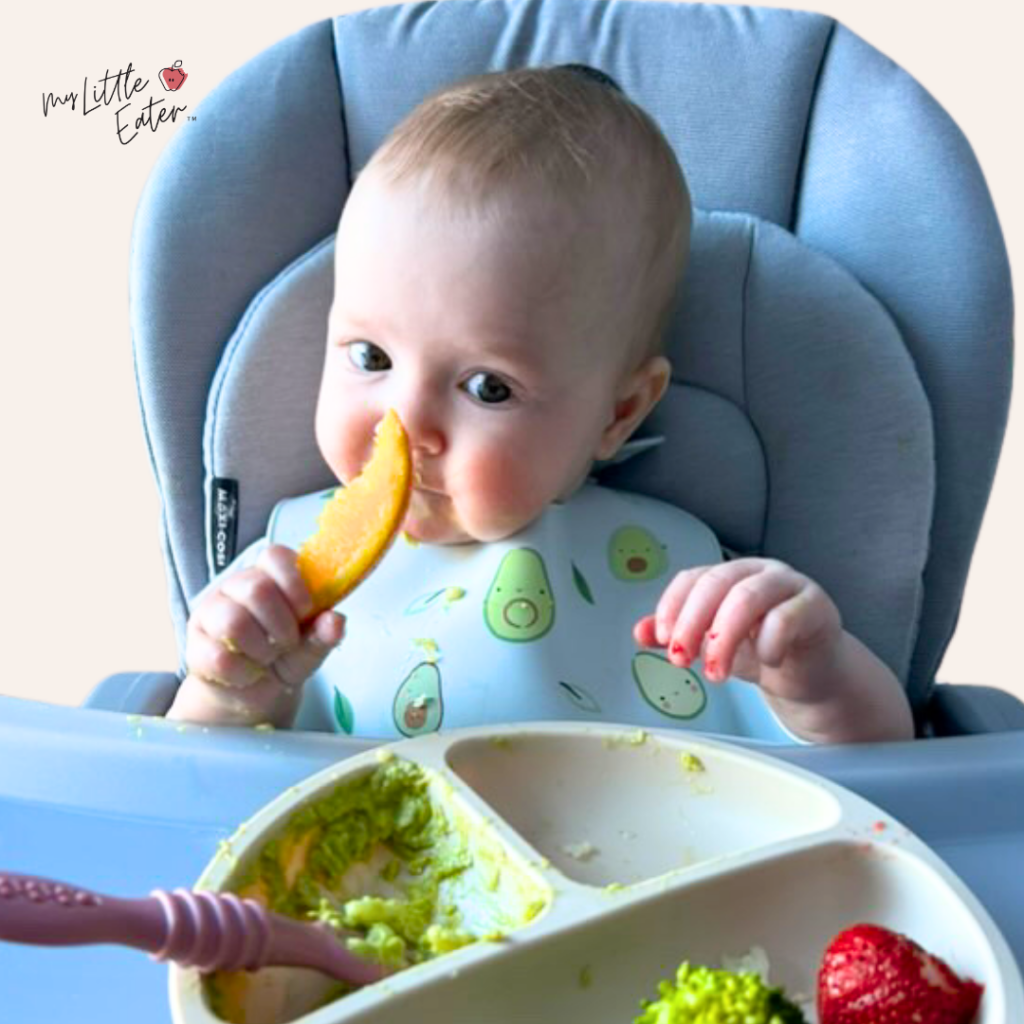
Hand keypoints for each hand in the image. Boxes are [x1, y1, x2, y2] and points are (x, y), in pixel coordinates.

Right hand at [167, 544, 344, 725]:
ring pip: (233, 621)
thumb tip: (336, 621)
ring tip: (267, 658)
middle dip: (281, 624)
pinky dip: (243, 673)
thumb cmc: (283, 657)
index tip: (305, 610)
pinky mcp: (195, 646)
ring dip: (261, 648)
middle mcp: (236, 587)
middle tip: (287, 642)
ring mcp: (211, 614)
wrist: (254, 694)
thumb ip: (324, 634)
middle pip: (256, 588)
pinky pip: (218, 656)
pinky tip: (249, 674)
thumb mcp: (311, 647)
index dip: (294, 583)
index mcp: (268, 577)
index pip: (275, 555)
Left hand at [634, 558, 842, 704]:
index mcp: (729, 575)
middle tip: (681, 659)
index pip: (692, 578)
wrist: (810, 673)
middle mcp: (758, 572)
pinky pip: (786, 618)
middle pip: (717, 584)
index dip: (672, 607)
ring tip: (716, 674)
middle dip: (692, 623)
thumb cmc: (759, 650)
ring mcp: (790, 585)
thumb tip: (639, 632)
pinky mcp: (816, 607)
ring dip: (724, 638)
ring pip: (747, 597)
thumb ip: (679, 636)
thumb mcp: (712, 645)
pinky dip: (769, 643)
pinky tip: (766, 662)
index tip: (662, 640)